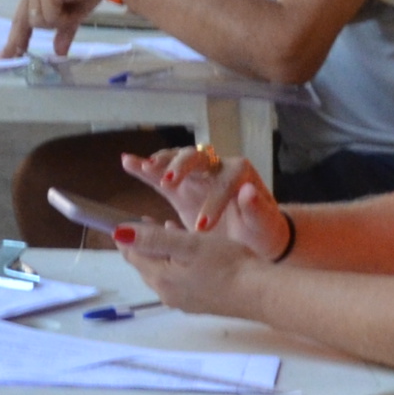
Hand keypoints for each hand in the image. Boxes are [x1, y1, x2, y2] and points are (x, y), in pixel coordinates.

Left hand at [4, 0, 109, 58]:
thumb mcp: (73, 16)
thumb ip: (62, 32)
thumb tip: (59, 53)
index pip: (21, 18)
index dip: (15, 38)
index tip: (5, 56)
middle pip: (28, 22)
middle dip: (42, 29)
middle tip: (53, 30)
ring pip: (39, 22)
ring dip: (59, 21)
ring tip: (74, 7)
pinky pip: (50, 17)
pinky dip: (64, 17)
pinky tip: (73, 3)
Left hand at [118, 218, 266, 318]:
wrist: (260, 293)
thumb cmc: (226, 265)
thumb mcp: (188, 245)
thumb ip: (153, 239)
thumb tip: (119, 233)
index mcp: (161, 279)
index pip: (132, 256)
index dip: (127, 236)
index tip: (128, 218)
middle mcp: (168, 294)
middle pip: (146, 266)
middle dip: (144, 244)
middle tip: (147, 221)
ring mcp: (184, 301)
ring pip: (163, 272)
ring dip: (162, 252)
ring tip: (168, 229)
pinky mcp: (199, 302)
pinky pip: (179, 279)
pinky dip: (177, 262)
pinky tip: (189, 251)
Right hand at [120, 143, 287, 254]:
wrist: (254, 236)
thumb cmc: (262, 231)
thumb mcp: (265, 226)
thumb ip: (257, 211)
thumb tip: (248, 192)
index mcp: (240, 174)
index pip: (225, 181)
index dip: (213, 201)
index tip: (203, 227)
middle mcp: (217, 168)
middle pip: (197, 157)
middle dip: (182, 167)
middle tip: (169, 182)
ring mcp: (197, 176)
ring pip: (177, 160)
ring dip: (162, 162)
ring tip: (146, 167)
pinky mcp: (181, 188)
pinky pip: (161, 174)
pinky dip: (145, 168)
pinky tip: (128, 161)